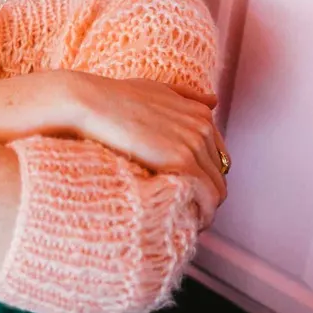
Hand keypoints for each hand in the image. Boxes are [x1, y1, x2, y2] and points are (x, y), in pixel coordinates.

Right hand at [66, 74, 228, 225]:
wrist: (94, 104)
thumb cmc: (117, 97)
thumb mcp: (158, 89)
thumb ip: (187, 96)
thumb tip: (214, 101)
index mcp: (201, 113)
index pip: (218, 156)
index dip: (205, 176)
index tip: (189, 191)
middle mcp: (204, 127)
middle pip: (218, 174)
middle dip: (205, 193)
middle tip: (186, 210)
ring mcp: (195, 144)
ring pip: (216, 189)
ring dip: (205, 207)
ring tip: (187, 222)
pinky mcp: (182, 161)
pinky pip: (208, 197)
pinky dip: (204, 213)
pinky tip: (190, 224)